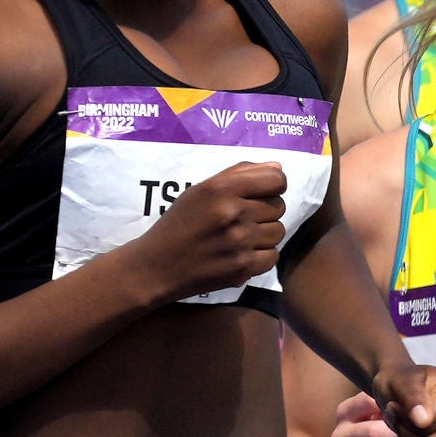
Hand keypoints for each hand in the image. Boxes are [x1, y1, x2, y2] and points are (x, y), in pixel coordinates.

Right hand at [125, 161, 289, 304]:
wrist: (157, 266)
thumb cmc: (179, 224)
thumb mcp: (200, 190)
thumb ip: (239, 174)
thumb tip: (278, 169)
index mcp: (221, 189)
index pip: (276, 180)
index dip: (274, 185)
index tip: (263, 193)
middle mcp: (233, 212)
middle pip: (278, 206)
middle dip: (265, 211)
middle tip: (242, 219)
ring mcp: (240, 241)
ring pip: (278, 231)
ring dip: (264, 234)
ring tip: (241, 237)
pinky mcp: (243, 267)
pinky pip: (273, 256)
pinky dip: (262, 256)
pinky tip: (242, 253)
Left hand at [371, 358, 435, 436]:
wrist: (403, 391)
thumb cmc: (402, 382)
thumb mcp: (400, 382)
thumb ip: (411, 397)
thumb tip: (424, 421)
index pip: (431, 425)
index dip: (406, 421)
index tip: (395, 405)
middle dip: (407, 435)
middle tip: (396, 418)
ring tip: (403, 425)